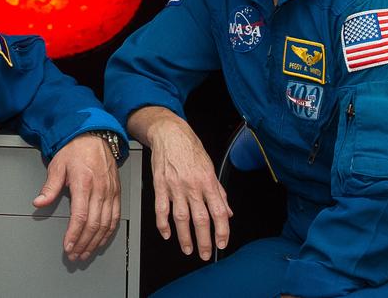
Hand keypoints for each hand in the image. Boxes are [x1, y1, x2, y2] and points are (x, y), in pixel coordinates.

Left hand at [32, 133, 120, 261]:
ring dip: (95, 242)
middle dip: (83, 244)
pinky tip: (101, 241)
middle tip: (75, 255)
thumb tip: (38, 202)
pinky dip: (108, 233)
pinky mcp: (116, 193)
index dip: (74, 235)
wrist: (94, 136)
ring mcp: (110, 192)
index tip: (68, 246)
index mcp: (84, 183)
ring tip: (85, 253)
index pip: (80, 216)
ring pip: (106, 225)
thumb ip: (49, 187)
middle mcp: (100, 190)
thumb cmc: (75, 150)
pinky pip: (115, 217)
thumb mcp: (57, 165)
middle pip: (94, 225)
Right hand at [128, 106, 231, 260]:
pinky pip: (161, 208)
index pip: (218, 212)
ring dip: (184, 237)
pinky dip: (162, 224)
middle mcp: (192, 186)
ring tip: (187, 249)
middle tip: (205, 254)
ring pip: (181, 218)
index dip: (222, 231)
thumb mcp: (210, 167)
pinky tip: (166, 233)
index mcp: (208, 181)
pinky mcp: (160, 185)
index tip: (222, 243)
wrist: (169, 133)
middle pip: (200, 219)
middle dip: (204, 241)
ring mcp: (175, 186)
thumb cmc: (190, 148)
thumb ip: (219, 191)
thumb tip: (227, 212)